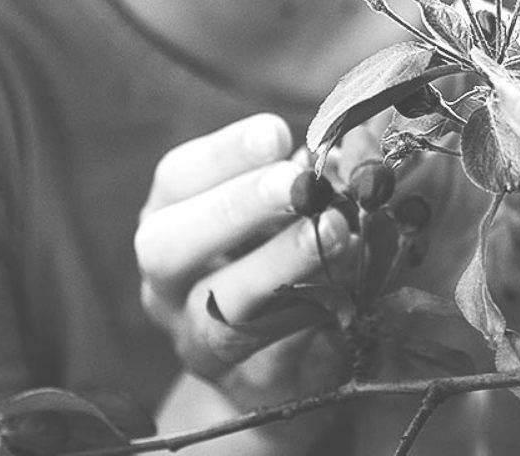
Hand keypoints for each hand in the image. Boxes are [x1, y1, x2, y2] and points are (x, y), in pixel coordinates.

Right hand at [136, 113, 352, 407]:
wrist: (281, 369)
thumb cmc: (278, 262)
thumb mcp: (279, 213)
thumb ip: (302, 176)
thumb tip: (353, 136)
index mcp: (169, 223)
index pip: (175, 180)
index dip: (223, 154)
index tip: (276, 133)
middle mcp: (166, 285)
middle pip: (168, 246)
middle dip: (236, 207)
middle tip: (297, 184)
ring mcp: (198, 342)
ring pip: (221, 307)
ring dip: (281, 264)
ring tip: (338, 229)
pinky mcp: (248, 386)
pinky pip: (274, 354)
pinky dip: (314, 315)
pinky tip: (351, 288)